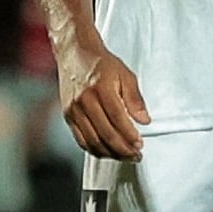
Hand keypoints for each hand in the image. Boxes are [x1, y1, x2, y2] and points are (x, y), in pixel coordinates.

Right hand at [58, 39, 149, 159]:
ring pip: (93, 141)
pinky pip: (81, 140)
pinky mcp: (67, 116)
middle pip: (105, 134)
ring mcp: (73, 110)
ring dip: (110, 154)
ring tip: (125, 157)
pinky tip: (107, 152)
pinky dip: (95, 150)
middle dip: (123, 149)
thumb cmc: (101, 64)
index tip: (140, 145)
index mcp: (100, 89)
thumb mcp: (125, 75)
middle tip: (136, 156)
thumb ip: (135, 99)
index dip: (130, 136)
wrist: (75, 54)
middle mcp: (84, 102)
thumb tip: (144, 120)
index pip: (118, 119)